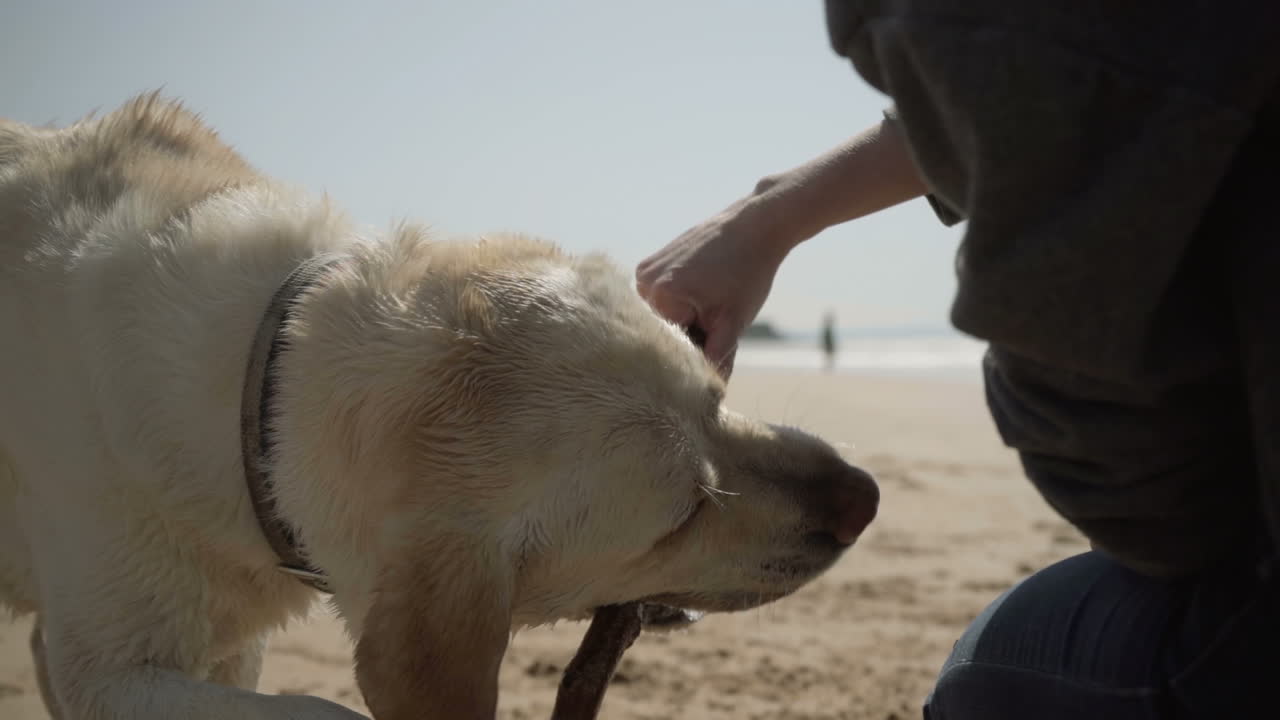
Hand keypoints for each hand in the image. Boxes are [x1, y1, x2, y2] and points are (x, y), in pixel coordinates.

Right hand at [636, 193, 796, 376]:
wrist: (754, 225)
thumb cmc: (748, 272)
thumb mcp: (734, 322)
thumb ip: (716, 360)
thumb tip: (708, 397)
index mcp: (661, 296)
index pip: (668, 347)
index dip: (691, 356)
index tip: (712, 354)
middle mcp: (643, 283)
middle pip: (661, 333)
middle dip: (687, 339)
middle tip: (717, 325)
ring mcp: (643, 272)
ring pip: (660, 318)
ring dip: (683, 322)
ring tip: (712, 303)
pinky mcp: (649, 265)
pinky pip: (659, 300)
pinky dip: (678, 305)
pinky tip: (703, 290)